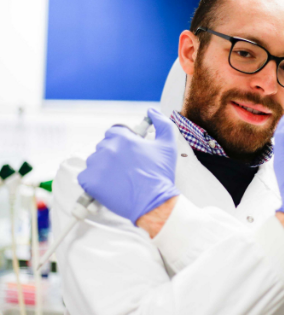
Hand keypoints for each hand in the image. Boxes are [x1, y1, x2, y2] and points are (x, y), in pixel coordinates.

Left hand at [78, 108, 179, 223]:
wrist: (153, 202)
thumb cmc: (160, 174)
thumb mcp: (168, 145)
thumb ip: (162, 123)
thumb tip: (151, 111)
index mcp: (123, 137)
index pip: (114, 132)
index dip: (121, 142)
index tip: (128, 153)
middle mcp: (107, 148)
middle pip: (104, 147)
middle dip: (113, 156)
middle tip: (126, 169)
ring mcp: (96, 165)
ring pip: (94, 161)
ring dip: (103, 168)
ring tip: (118, 179)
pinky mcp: (89, 181)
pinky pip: (85, 177)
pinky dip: (93, 182)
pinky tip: (108, 186)